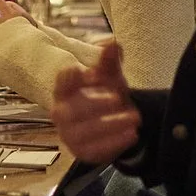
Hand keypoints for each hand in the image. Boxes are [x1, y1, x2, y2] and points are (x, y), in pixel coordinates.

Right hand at [46, 40, 140, 164]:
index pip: (61, 85)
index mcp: (64, 93)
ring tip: (134, 118)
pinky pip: (96, 150)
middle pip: (71, 111)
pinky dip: (115, 142)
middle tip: (117, 98)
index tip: (78, 70)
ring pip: (84, 133)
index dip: (68, 79)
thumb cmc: (105, 96)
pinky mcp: (83, 152)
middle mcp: (62, 114)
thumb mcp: (110, 77)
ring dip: (110, 125)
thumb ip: (109, 61)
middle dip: (94, 104)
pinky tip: (132, 134)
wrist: (114, 125)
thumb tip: (111, 43)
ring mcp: (70, 135)